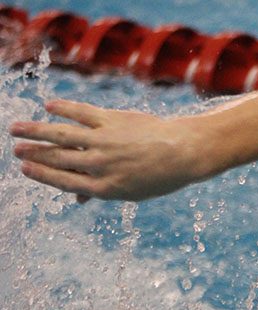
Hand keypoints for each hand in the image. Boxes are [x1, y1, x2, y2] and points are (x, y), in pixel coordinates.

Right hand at [10, 100, 202, 202]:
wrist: (185, 152)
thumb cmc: (160, 175)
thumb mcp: (133, 191)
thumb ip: (103, 191)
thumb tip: (77, 199)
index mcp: (105, 188)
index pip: (64, 181)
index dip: (41, 175)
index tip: (24, 169)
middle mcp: (100, 165)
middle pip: (58, 158)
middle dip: (34, 154)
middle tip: (15, 150)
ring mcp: (105, 141)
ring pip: (61, 135)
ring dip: (36, 131)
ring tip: (16, 128)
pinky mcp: (112, 120)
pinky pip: (81, 113)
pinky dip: (63, 109)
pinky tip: (49, 107)